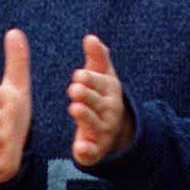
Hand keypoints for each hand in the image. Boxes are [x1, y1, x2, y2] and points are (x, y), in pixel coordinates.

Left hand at [68, 35, 132, 166]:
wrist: (116, 131)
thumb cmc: (103, 95)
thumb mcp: (104, 75)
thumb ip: (98, 57)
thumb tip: (90, 37)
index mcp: (110, 91)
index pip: (100, 83)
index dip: (90, 79)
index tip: (78, 74)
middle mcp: (109, 111)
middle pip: (97, 103)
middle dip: (87, 96)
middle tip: (74, 88)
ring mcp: (103, 131)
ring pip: (94, 124)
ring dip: (85, 117)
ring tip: (74, 108)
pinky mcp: (95, 150)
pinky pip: (92, 151)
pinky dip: (86, 150)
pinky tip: (79, 148)